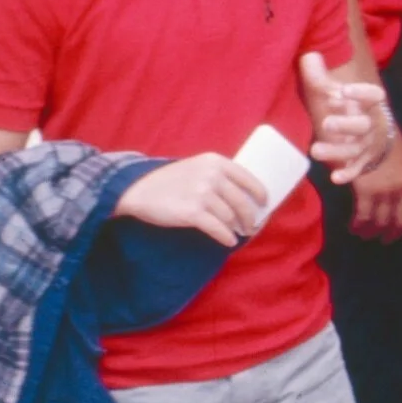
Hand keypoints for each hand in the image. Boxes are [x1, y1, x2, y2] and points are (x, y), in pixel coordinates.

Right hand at [116, 154, 269, 246]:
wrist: (137, 189)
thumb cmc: (168, 180)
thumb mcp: (195, 166)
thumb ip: (216, 174)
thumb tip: (242, 193)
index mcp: (215, 161)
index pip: (248, 178)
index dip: (259, 193)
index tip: (264, 203)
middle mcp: (212, 175)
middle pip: (242, 201)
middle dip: (250, 217)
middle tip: (251, 225)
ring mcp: (202, 194)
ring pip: (231, 217)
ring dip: (237, 228)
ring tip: (239, 233)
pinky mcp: (193, 213)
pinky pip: (218, 229)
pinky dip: (226, 237)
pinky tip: (229, 241)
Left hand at [299, 51, 389, 183]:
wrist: (367, 135)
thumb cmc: (345, 109)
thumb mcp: (332, 93)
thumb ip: (320, 77)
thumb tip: (309, 55)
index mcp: (368, 104)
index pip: (373, 96)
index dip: (362, 94)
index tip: (344, 90)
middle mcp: (371, 124)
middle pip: (363, 125)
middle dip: (347, 125)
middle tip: (326, 123)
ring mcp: (367, 145)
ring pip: (356, 149)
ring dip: (337, 151)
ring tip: (315, 150)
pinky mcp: (361, 162)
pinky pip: (357, 169)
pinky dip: (348, 174)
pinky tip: (335, 178)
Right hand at [348, 130, 401, 239]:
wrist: (370, 125)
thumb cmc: (385, 137)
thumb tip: (400, 195)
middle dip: (393, 232)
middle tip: (385, 239)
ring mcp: (387, 190)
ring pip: (382, 220)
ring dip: (373, 231)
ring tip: (365, 235)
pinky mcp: (368, 191)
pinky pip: (364, 215)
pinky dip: (358, 224)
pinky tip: (353, 227)